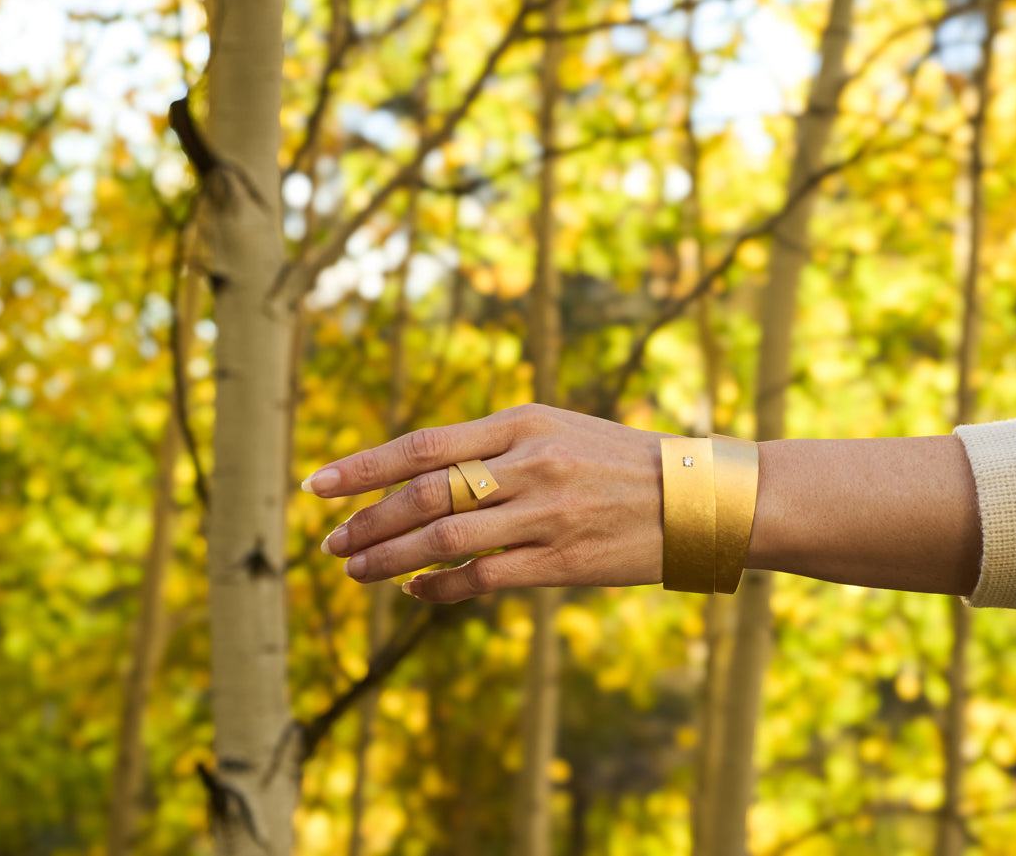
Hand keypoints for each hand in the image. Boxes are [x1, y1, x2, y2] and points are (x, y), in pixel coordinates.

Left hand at [304, 404, 667, 601]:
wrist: (698, 496)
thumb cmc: (620, 462)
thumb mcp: (557, 431)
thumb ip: (494, 448)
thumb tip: (421, 476)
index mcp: (523, 423)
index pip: (423, 445)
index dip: (363, 467)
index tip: (317, 485)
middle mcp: (529, 464)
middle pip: (425, 494)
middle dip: (368, 521)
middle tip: (332, 544)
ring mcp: (545, 514)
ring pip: (445, 537)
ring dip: (391, 558)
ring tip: (357, 572)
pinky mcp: (562, 561)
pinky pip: (484, 578)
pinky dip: (441, 586)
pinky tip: (417, 591)